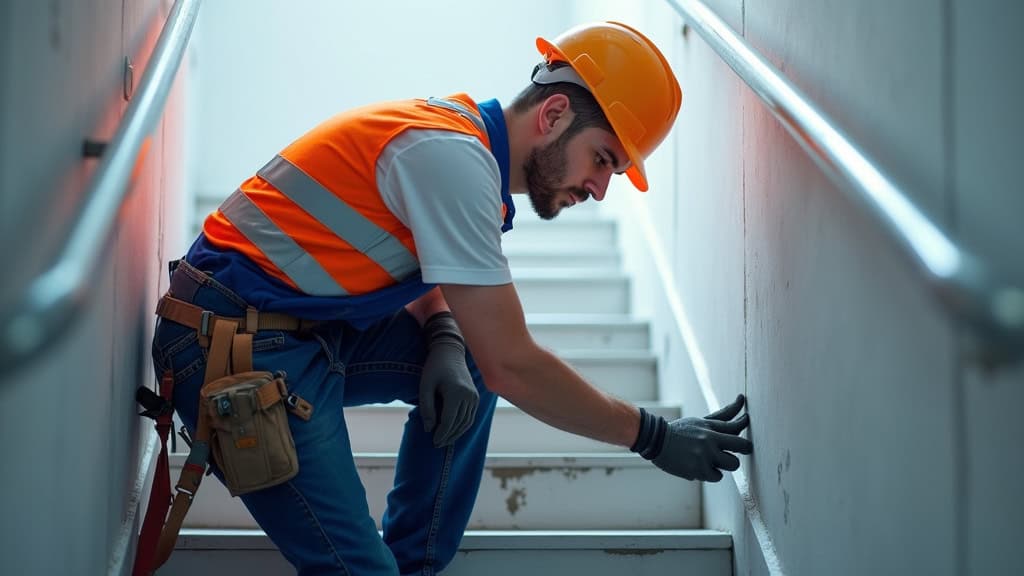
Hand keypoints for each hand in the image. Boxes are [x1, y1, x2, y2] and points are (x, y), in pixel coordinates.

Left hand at [419, 312, 478, 446]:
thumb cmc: (434, 368)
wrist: (450, 352)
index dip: (441, 433)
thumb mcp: (425, 386)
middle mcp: (468, 396)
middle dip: (448, 436)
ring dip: (456, 433)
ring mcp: (474, 396)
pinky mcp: (475, 396)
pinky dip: (463, 425)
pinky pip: (470, 416)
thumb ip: (426, 408)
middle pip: (459, 423)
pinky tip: (453, 430)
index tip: (433, 442)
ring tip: (444, 440)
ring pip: (467, 422)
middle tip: (437, 445)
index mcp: (456, 393)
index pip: (449, 420)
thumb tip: (428, 429)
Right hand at [633, 394, 752, 481]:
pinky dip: (711, 473)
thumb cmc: (681, 431)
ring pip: (732, 464)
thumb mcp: (701, 421)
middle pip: (742, 446)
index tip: (746, 420)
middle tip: (740, 450)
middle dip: (745, 448)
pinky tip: (700, 466)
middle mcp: (708, 441)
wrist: (656, 441)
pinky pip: (717, 476)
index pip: (736, 426)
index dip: (744, 423)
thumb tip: (742, 399)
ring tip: (712, 459)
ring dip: (725, 463)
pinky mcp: (698, 471)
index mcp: (709, 427)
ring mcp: (704, 457)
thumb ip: (723, 415)